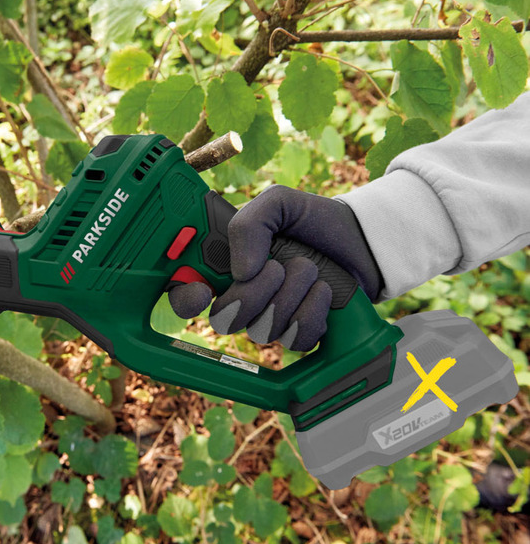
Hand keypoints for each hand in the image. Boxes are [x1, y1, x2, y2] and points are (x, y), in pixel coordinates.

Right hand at [168, 185, 382, 350]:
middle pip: (223, 320)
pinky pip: (293, 340)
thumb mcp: (277, 203)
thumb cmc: (313, 220)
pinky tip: (322, 291)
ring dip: (291, 295)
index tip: (201, 291)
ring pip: (261, 330)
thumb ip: (249, 224)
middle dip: (253, 294)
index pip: (184, 291)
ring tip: (309, 268)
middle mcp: (241, 294)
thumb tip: (241, 272)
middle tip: (277, 266)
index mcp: (224, 264)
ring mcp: (268, 317)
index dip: (184, 298)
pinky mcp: (297, 333)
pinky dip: (312, 312)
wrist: (360, 240)